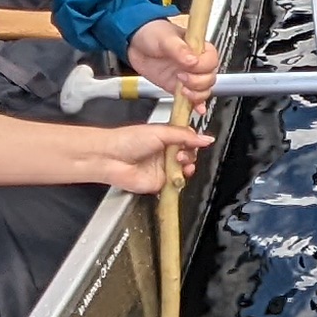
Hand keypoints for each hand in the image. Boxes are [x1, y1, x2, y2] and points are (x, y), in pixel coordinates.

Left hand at [83, 122, 214, 196]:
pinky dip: (180, 181)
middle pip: (189, 155)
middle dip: (190, 154)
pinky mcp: (160, 183)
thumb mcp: (160, 131)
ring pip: (185, 170)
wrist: (111, 158)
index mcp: (165, 137)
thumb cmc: (127, 141)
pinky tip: (178, 175)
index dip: (194, 141)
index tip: (199, 141)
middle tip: (182, 153)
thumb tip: (205, 138)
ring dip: (187, 166)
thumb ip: (184, 135)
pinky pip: (176, 184)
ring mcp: (163, 168)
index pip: (187, 139)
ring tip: (180, 162)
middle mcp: (164, 153)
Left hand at [127, 17, 220, 103]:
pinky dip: (197, 105)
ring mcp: (188, 76)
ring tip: (182, 90)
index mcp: (198, 47)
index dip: (203, 66)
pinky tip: (196, 108)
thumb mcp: (165, 38)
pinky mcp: (179, 87)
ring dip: (196, 94)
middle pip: (210, 77)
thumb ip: (179, 49)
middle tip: (181, 77)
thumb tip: (192, 60)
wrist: (135, 43)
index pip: (211, 60)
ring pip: (204, 90)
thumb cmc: (152, 33)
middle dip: (197, 82)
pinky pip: (193, 98)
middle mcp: (196, 62)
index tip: (189, 66)